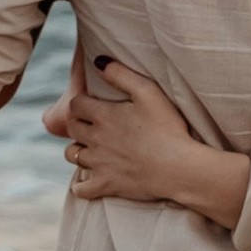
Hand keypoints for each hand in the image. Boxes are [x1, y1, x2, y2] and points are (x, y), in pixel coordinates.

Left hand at [42, 53, 224, 211]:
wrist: (178, 167)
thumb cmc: (167, 127)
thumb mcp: (148, 92)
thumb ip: (121, 74)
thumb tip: (98, 61)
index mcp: (103, 115)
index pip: (76, 104)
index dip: (82, 102)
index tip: (93, 104)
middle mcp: (95, 139)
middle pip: (72, 128)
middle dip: (79, 124)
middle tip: (95, 125)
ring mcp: (99, 164)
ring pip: (72, 156)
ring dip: (78, 150)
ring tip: (93, 149)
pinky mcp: (106, 185)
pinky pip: (81, 189)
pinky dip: (81, 185)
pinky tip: (91, 178)